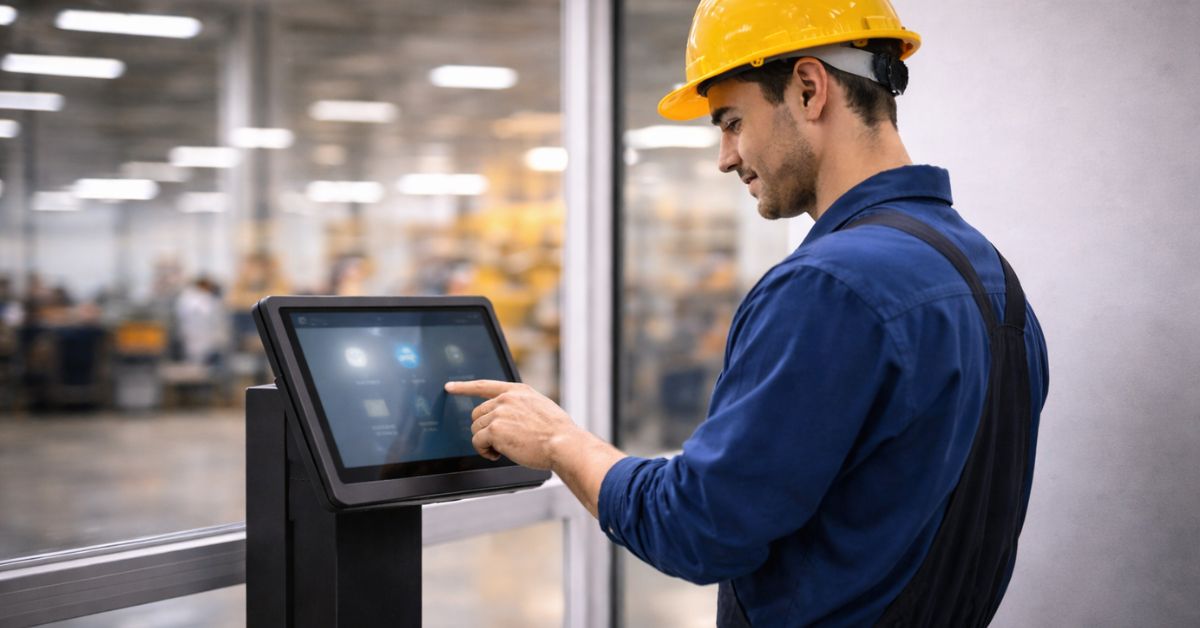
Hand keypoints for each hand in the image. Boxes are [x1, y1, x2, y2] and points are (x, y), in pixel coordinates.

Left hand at [444, 380, 581, 469]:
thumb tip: (505, 417)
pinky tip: (497, 455)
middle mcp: (506, 399)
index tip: (450, 387)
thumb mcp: (540, 408)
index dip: (464, 387)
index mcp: (517, 391)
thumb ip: (520, 406)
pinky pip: (477, 442)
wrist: (563, 443)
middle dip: (484, 430)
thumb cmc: (557, 432)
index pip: (484, 385)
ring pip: (476, 429)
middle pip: (477, 414)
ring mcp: (499, 412)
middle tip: (499, 442)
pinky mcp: (495, 429)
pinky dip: (484, 452)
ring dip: (485, 442)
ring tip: (502, 449)